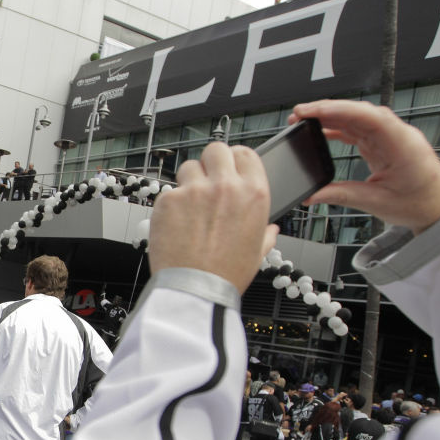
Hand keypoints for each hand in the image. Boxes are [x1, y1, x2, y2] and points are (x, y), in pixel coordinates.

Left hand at [149, 141, 278, 292]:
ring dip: (189, 182)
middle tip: (207, 181)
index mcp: (253, 194)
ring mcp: (194, 191)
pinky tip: (176, 224)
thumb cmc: (225, 275)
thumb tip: (271, 229)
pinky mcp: (168, 200)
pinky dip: (171, 204)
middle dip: (210, 162)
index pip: (245, 153)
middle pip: (215, 149)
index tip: (228, 169)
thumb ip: (265, 234)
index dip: (235, 160)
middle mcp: (225, 186)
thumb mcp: (258, 252)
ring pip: (189, 167)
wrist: (195, 289)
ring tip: (190, 207)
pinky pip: (169, 192)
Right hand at [290, 100, 439, 234]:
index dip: (338, 110)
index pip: (368, 116)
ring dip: (330, 116)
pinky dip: (339, 127)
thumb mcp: (376, 203)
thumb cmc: (419, 204)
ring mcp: (391, 137)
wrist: (437, 209)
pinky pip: (359, 128)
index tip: (311, 111)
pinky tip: (322, 131)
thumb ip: (341, 196)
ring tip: (304, 121)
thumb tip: (312, 194)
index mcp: (402, 145)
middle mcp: (397, 135)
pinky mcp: (384, 143)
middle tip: (299, 115)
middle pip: (359, 112)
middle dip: (327, 110)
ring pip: (357, 118)